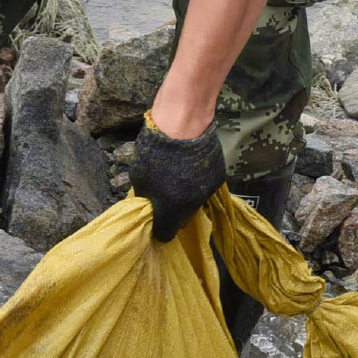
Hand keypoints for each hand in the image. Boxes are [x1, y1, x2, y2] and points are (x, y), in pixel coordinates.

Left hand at [133, 114, 225, 242]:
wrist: (183, 123)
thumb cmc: (155, 150)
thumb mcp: (138, 176)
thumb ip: (144, 197)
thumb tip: (147, 206)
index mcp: (171, 209)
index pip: (165, 234)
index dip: (158, 229)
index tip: (153, 219)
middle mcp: (192, 205)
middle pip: (181, 219)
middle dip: (172, 212)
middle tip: (163, 196)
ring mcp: (207, 191)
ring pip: (194, 202)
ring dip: (185, 196)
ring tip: (177, 177)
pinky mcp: (218, 177)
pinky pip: (204, 187)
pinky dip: (196, 182)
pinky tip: (189, 167)